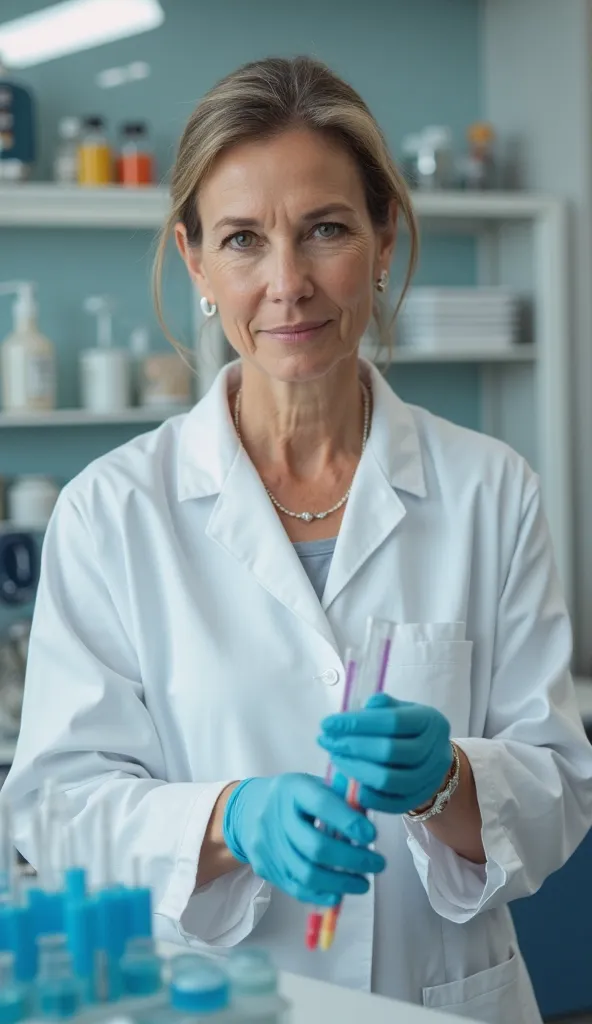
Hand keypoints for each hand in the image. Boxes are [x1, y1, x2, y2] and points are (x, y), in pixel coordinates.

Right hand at [222, 773, 385, 905]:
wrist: (247, 810)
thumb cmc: (292, 798)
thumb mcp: (313, 786)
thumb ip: (339, 800)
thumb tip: (368, 825)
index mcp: (293, 789)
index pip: (321, 804)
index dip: (348, 821)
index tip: (372, 835)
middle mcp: (276, 816)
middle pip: (315, 846)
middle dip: (352, 860)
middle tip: (378, 864)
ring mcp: (267, 844)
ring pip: (306, 873)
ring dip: (340, 883)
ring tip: (363, 883)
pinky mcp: (264, 866)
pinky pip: (294, 887)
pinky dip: (319, 895)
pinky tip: (339, 895)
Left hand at [318, 693, 452, 814]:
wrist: (431, 756)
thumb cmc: (408, 728)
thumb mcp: (400, 709)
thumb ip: (382, 706)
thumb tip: (365, 706)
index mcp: (430, 721)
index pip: (392, 721)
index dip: (358, 723)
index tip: (327, 724)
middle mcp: (435, 750)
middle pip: (389, 751)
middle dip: (352, 746)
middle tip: (326, 741)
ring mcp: (430, 778)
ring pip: (389, 780)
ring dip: (356, 770)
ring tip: (336, 758)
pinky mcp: (419, 799)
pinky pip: (391, 804)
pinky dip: (367, 795)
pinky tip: (348, 782)